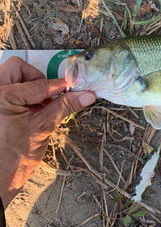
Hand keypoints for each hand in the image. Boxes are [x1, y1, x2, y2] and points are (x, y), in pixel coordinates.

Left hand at [0, 57, 95, 208]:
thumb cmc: (13, 158)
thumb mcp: (43, 127)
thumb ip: (64, 106)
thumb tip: (85, 95)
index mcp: (1, 96)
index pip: (38, 84)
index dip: (58, 86)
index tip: (72, 88)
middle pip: (17, 68)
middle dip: (36, 79)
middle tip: (47, 95)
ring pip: (12, 76)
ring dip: (29, 86)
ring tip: (39, 105)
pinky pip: (9, 89)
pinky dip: (23, 95)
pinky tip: (32, 110)